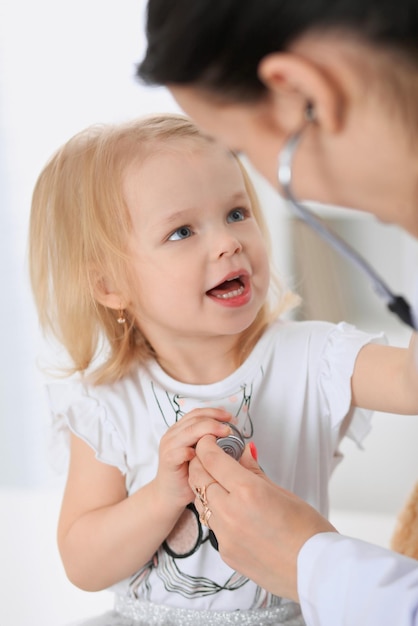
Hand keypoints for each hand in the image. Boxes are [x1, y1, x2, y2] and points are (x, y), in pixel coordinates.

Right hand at [155, 408, 231, 509]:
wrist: (169, 495)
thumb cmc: (189, 476)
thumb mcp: (204, 457)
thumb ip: (216, 446)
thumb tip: (243, 443)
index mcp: (181, 430)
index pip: (197, 414)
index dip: (214, 412)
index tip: (230, 418)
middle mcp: (173, 434)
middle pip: (194, 419)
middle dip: (214, 420)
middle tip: (229, 427)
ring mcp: (169, 446)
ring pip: (189, 431)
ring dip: (207, 430)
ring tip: (223, 434)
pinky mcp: (168, 460)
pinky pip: (179, 451)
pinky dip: (192, 450)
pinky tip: (205, 454)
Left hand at [189, 435, 336, 600]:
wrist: (316, 571)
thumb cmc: (308, 530)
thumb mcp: (282, 492)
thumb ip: (254, 471)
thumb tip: (243, 452)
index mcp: (247, 492)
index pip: (212, 460)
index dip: (206, 445)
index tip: (208, 440)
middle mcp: (230, 513)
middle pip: (198, 479)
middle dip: (199, 464)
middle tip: (208, 457)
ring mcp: (225, 536)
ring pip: (201, 502)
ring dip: (206, 489)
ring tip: (221, 482)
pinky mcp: (226, 553)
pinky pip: (213, 525)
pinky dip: (217, 513)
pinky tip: (233, 511)